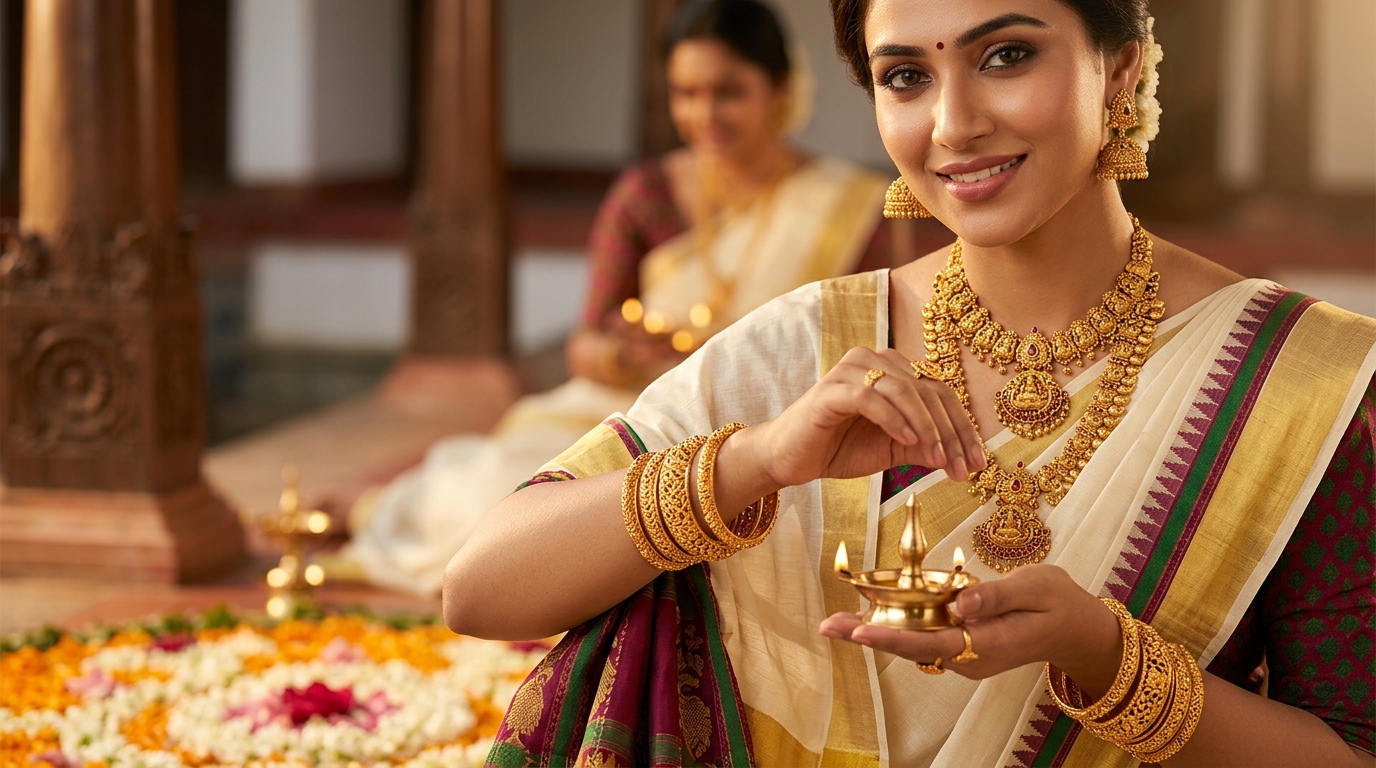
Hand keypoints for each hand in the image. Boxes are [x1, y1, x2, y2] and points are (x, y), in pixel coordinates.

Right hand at [752, 347, 984, 485]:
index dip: (963, 428)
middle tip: (964, 469)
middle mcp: (873, 359)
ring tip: (939, 460)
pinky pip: (871, 398)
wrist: (790, 458)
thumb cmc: (839, 448)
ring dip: (927, 428)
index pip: (939, 392)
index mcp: (891, 369)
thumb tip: (967, 459)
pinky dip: (893, 420)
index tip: (979, 463)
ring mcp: (850, 371)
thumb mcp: (893, 451)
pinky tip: (907, 442)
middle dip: (951, 433)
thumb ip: (926, 447)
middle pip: (928, 390)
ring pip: (904, 390)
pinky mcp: (831, 390)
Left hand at [818, 565, 1122, 695]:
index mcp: (986, 643)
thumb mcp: (1035, 587)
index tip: (861, 630)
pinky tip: (870, 613)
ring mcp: (965, 654)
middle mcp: (969, 656)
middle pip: (911, 646)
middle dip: (868, 635)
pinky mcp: (963, 644)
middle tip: (827, 626)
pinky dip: (897, 624)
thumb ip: (996, 594)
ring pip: (914, 642)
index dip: (894, 636)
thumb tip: (960, 602)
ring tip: (835, 621)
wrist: (1077, 629)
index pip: (932, 642)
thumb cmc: (1058, 602)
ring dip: (876, 630)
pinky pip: (925, 635)